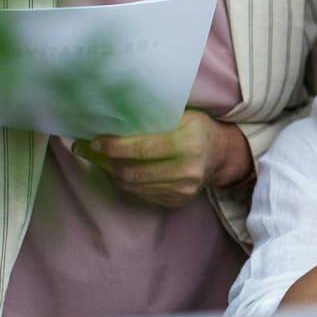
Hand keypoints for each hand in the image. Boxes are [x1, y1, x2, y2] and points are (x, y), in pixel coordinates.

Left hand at [75, 109, 252, 208]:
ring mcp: (183, 189)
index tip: (96, 140)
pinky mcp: (177, 201)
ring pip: (134, 186)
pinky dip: (129, 183)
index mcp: (188, 142)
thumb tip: (110, 117)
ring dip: (115, 173)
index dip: (114, 146)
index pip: (142, 148)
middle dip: (109, 161)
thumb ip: (152, 117)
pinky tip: (127, 170)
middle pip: (133, 171)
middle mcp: (187, 170)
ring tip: (108, 159)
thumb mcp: (181, 114)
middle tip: (97, 150)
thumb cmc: (196, 128)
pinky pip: (142, 194)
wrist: (220, 155)